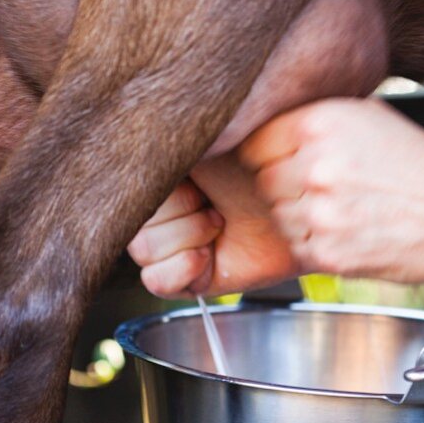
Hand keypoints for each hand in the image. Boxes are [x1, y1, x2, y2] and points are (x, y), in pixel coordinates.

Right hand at [128, 153, 297, 296]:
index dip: (161, 190)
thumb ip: (160, 142)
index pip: (126, 191)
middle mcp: (162, 209)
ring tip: (218, 224)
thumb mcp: (206, 141)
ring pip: (143, 251)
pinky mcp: (188, 276)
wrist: (297, 205)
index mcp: (159, 174)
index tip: (194, 180)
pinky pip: (155, 282)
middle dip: (180, 212)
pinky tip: (206, 255)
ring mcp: (173, 244)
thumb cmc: (261, 166)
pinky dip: (181, 268)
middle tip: (214, 204)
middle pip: (132, 223)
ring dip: (187, 236)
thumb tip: (130, 146)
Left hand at [241, 98, 423, 281]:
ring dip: (300, 215)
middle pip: (264, 180)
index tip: (286, 160)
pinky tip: (349, 229)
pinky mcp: (327, 253)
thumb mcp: (366, 116)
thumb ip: (313, 117)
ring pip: (278, 215)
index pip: (254, 142)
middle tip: (325, 187)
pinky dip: (316, 241)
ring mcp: (320, 214)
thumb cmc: (415, 162)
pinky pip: (297, 246)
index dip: (270, 153)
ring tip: (343, 208)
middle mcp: (315, 167)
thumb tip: (262, 116)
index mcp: (320, 124)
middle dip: (286, 184)